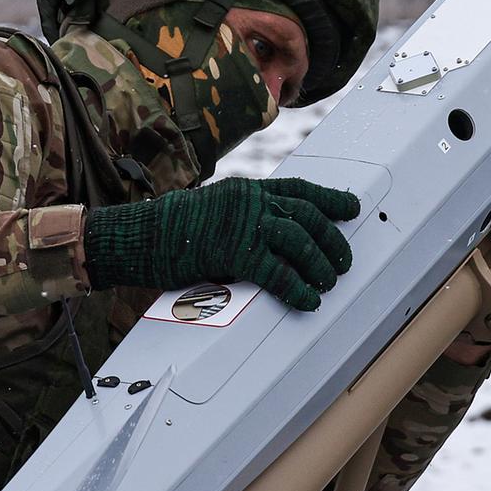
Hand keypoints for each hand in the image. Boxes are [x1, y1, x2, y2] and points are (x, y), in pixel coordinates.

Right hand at [84, 177, 358, 309]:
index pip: (300, 190)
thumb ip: (246, 218)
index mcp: (248, 190)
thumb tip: (277, 237)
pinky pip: (279, 272)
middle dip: (332, 240)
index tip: (351, 208)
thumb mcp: (216, 210)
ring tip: (327, 283)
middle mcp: (252, 201)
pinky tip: (308, 300)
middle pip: (308, 216)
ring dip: (320, 265)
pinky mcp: (235, 253)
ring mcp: (245, 225)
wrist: (139, 236)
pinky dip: (298, 288)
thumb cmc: (173, 229)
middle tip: (342, 262)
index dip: (330, 200)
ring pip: (300, 241)